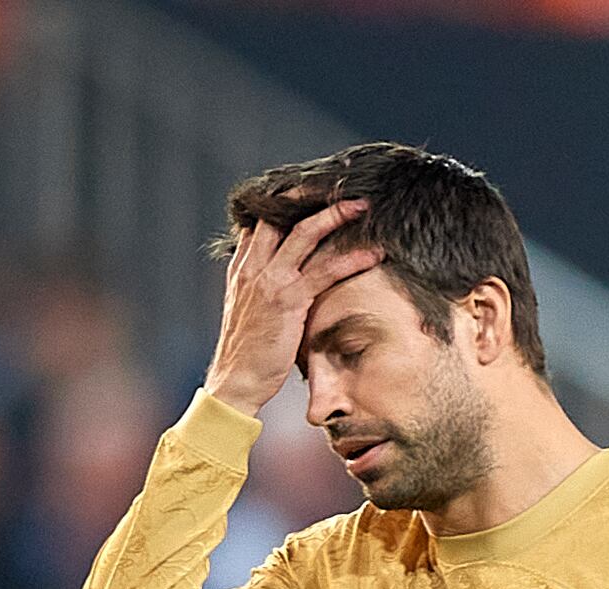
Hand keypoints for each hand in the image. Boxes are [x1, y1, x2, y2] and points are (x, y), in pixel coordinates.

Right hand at [205, 200, 384, 416]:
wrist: (235, 381)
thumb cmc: (246, 354)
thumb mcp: (247, 313)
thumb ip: (260, 290)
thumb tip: (282, 282)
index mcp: (241, 269)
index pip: (260, 222)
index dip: (283, 204)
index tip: (308, 193)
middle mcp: (253, 268)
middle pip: (280, 216)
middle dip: (309, 196)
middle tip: (338, 186)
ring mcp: (270, 282)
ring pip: (305, 234)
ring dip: (336, 216)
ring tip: (362, 206)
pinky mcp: (288, 300)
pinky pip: (325, 271)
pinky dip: (352, 259)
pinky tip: (373, 254)